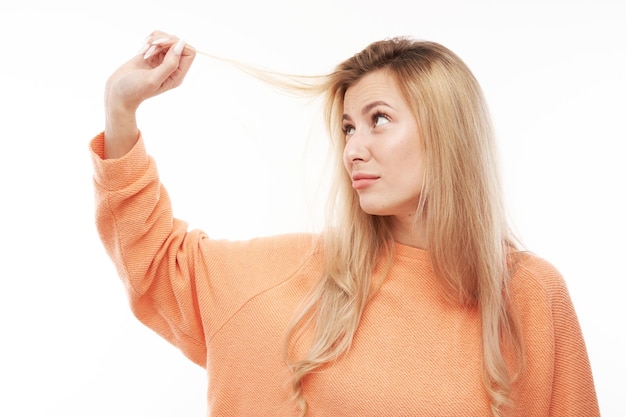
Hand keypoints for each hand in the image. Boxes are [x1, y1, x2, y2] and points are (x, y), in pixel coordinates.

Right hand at [103, 31, 195, 158]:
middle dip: (164, 40)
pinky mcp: (151, 55)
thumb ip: (170, 64)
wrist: (117, 93)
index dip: (177, 44)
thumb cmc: (134, 90)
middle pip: (178, 43)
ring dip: (155, 40)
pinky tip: (142, 50)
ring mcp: (162, 60)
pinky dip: (149, 40)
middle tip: (150, 49)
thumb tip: (181, 45)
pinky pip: (157, 39)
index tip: (161, 46)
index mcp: (177, 75)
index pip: (189, 52)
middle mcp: (172, 67)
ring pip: (167, 39)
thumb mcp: (153, 79)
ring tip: (145, 52)